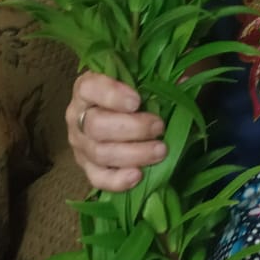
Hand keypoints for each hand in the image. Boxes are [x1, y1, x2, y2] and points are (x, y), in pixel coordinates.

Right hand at [66, 70, 166, 192]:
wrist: (114, 117)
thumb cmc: (128, 94)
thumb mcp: (138, 80)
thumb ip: (156, 79)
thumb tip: (183, 81)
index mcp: (86, 89)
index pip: (89, 89)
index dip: (112, 95)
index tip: (137, 101)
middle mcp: (76, 116)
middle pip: (97, 125)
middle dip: (132, 128)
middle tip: (159, 127)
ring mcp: (80, 145)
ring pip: (100, 153)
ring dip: (133, 154)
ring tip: (160, 150)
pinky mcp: (87, 168)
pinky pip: (97, 179)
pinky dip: (117, 180)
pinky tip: (138, 176)